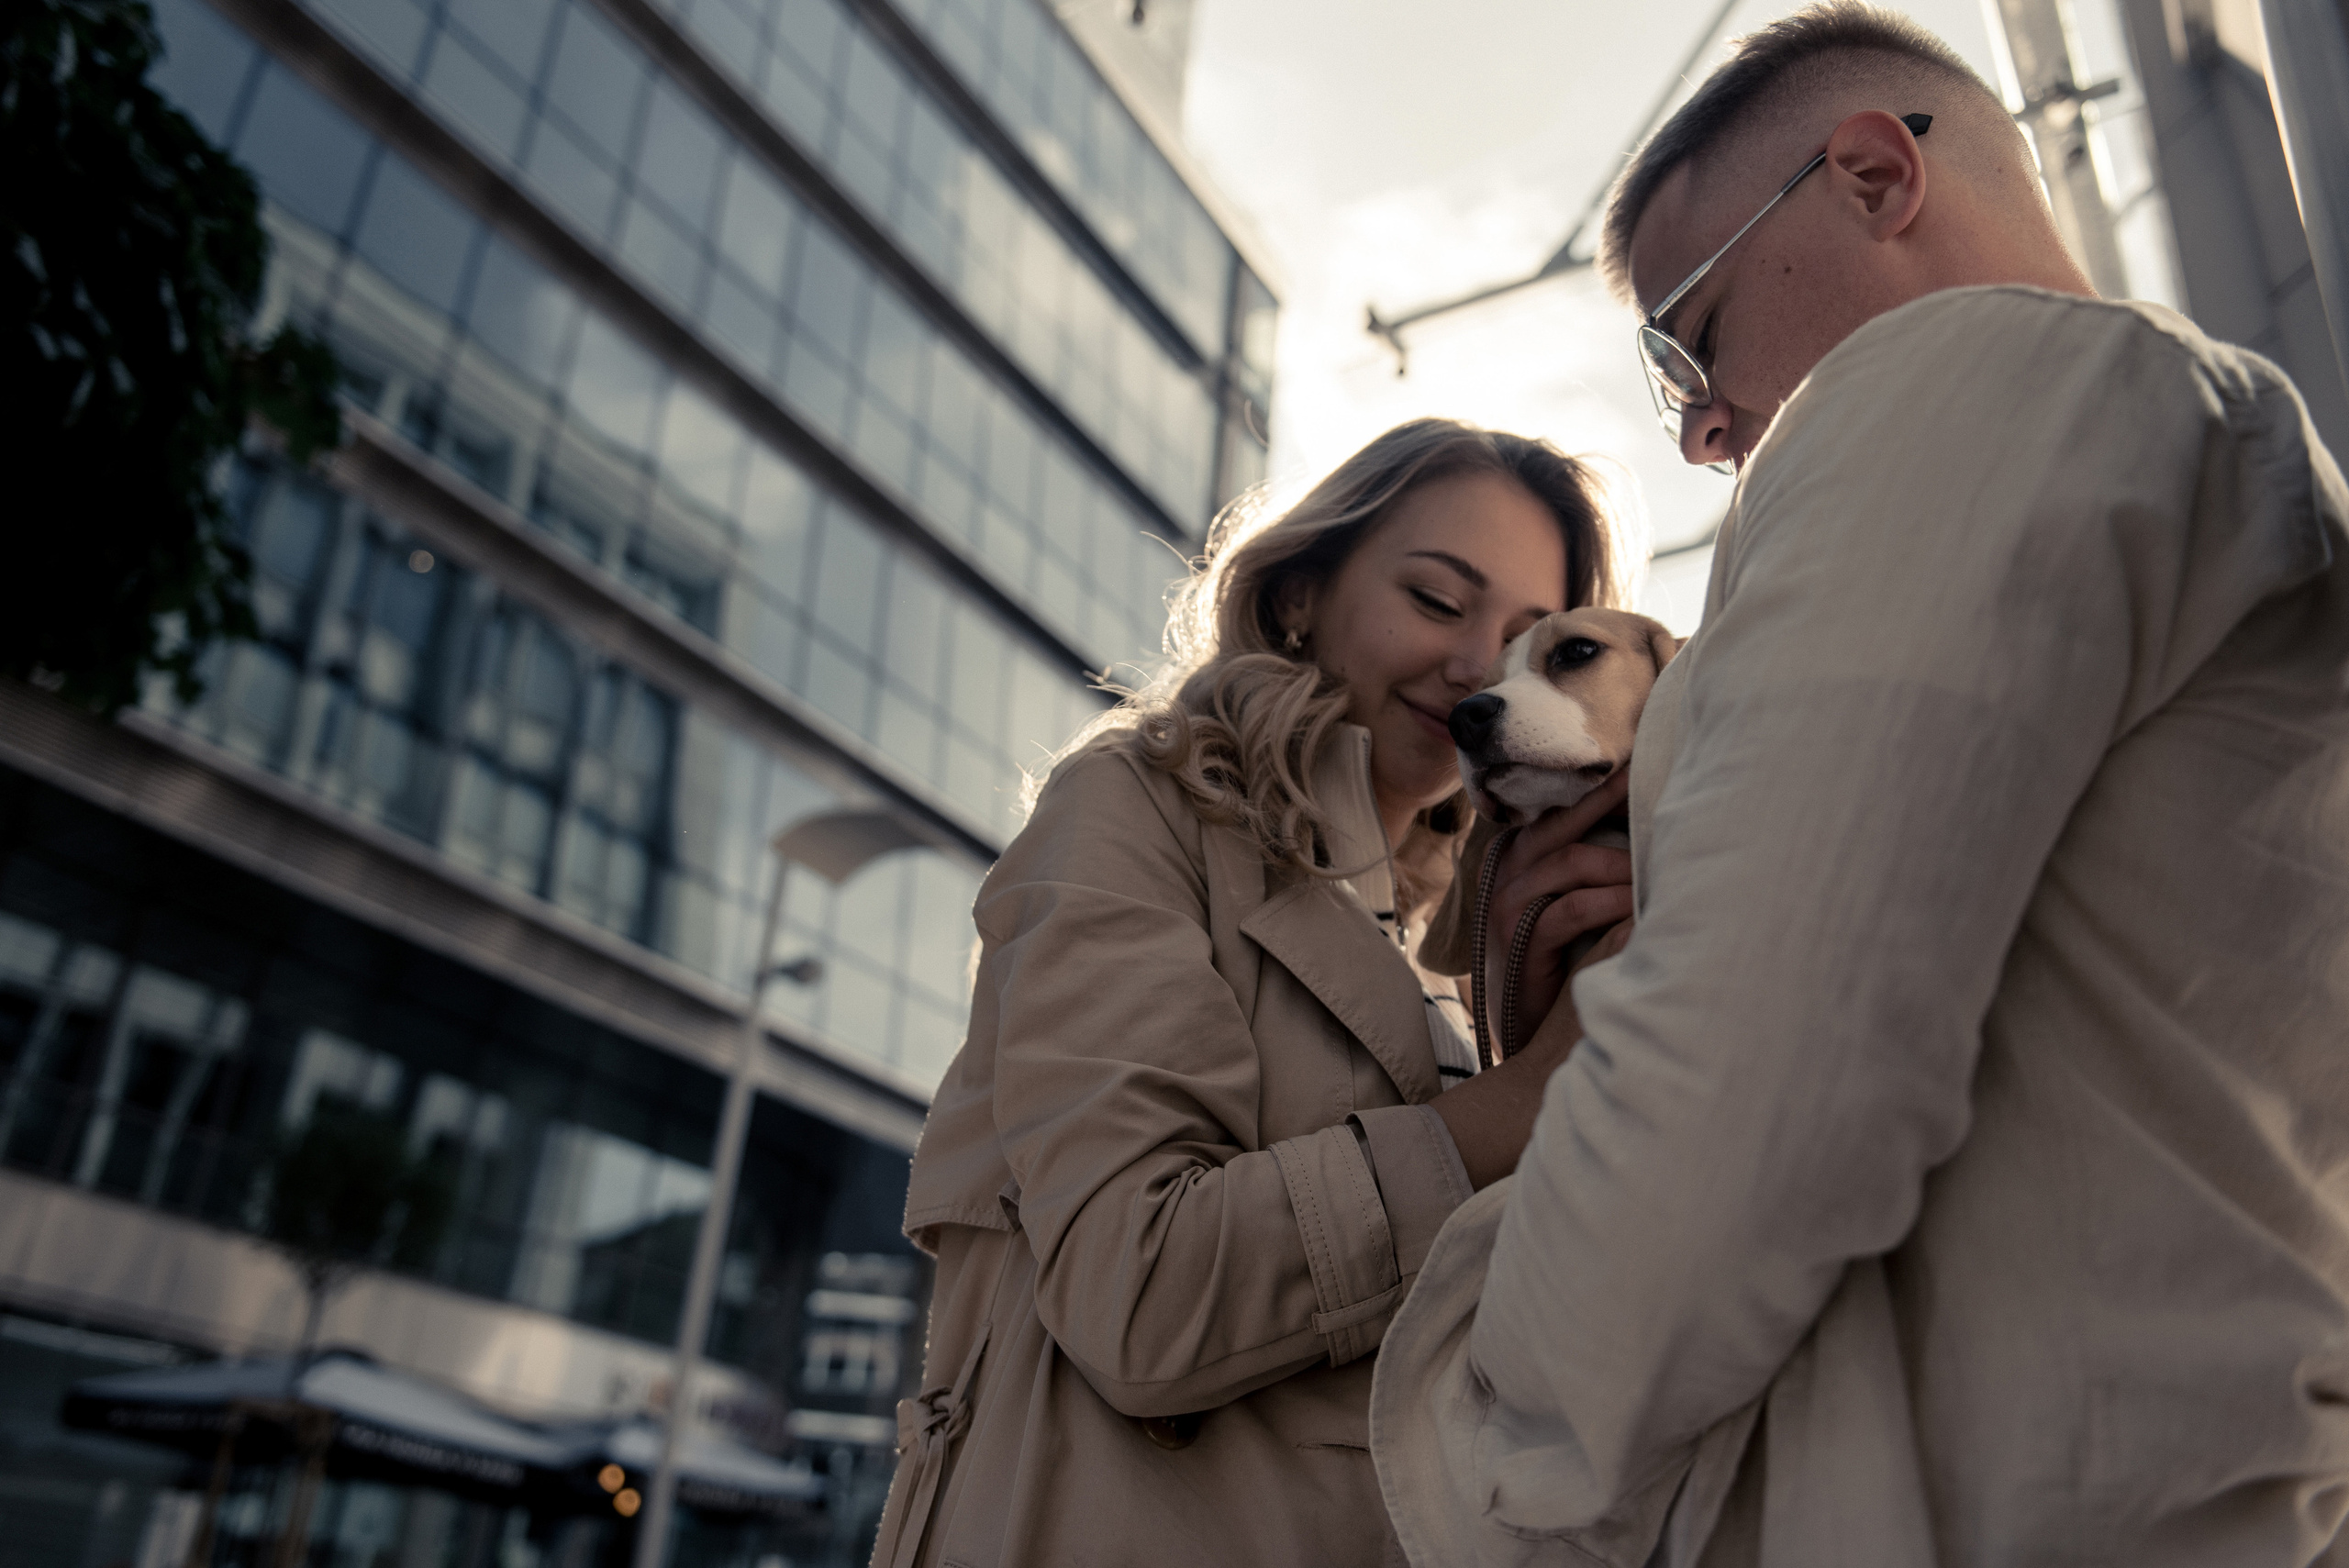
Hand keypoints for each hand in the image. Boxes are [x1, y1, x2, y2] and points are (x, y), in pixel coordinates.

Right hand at [1482, 771, 1635, 1055]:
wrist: (1526, 1032)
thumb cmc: (1559, 963)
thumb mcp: (1567, 907)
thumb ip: (1589, 872)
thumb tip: (1649, 832)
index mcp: (1519, 857)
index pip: (1558, 808)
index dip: (1598, 786)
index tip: (1640, 760)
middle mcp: (1508, 872)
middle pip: (1562, 821)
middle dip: (1609, 798)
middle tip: (1654, 778)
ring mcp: (1508, 905)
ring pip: (1570, 862)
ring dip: (1622, 864)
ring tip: (1662, 865)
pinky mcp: (1520, 941)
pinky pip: (1570, 909)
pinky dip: (1609, 903)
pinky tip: (1639, 904)